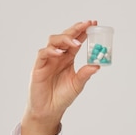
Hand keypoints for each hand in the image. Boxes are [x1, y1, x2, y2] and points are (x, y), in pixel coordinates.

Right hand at [20, 20, 99, 134]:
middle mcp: (57, 57)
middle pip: (64, 37)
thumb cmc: (62, 97)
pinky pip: (43, 55)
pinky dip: (51, 51)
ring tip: (76, 42)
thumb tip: (97, 65)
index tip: (93, 23)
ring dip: (64, 38)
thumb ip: (85, 74)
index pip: (75, 41)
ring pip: (53, 42)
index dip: (83, 32)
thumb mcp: (77, 85)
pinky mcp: (38, 67)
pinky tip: (60, 52)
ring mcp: (47, 60)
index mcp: (68, 59)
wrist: (49, 111)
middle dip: (75, 29)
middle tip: (86, 25)